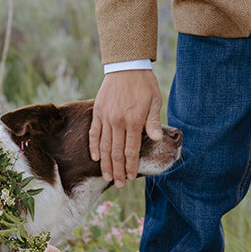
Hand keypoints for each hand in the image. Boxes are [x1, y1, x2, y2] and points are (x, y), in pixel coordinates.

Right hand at [90, 70, 162, 186]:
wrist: (126, 66)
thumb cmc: (144, 84)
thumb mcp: (154, 101)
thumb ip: (153, 121)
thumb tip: (156, 139)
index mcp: (134, 120)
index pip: (131, 150)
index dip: (130, 166)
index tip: (130, 177)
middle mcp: (118, 121)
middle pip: (117, 152)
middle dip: (118, 170)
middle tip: (119, 185)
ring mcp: (106, 117)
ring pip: (104, 146)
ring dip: (106, 163)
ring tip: (107, 177)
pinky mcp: (98, 112)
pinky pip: (94, 133)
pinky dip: (94, 146)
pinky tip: (96, 158)